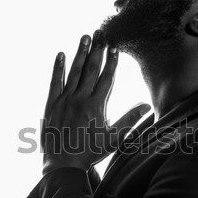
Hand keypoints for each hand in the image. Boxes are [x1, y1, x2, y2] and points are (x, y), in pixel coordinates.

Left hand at [41, 31, 150, 175]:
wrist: (63, 164)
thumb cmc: (90, 152)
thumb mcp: (114, 138)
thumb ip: (129, 120)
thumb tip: (146, 106)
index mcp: (96, 106)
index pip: (107, 78)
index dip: (112, 62)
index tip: (115, 47)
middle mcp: (80, 99)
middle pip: (91, 69)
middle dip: (97, 50)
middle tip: (101, 33)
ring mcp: (64, 100)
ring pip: (74, 72)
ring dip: (80, 53)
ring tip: (85, 37)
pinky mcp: (51, 104)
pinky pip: (54, 82)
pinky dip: (57, 68)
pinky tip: (61, 54)